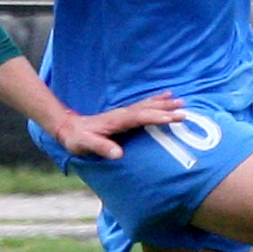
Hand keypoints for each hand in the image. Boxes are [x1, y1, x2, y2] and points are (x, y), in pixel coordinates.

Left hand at [50, 92, 184, 160]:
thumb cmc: (78, 139)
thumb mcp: (86, 145)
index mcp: (117, 121)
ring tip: (180, 99)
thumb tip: (118, 154)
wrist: (68, 128)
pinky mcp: (124, 115)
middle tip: (184, 108)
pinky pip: (144, 106)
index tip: (173, 118)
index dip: (157, 117)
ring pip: (147, 105)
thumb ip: (102, 148)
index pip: (141, 118)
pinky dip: (155, 101)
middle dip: (166, 109)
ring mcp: (124, 113)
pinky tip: (163, 97)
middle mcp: (122, 114)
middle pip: (148, 109)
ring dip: (163, 103)